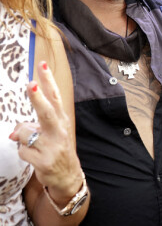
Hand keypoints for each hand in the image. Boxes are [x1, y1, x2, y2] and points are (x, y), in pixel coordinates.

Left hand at [9, 61, 83, 203]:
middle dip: (37, 97)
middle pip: (47, 110)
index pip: (55, 95)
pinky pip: (22, 151)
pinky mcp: (44, 161)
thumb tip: (15, 132)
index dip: (48, 79)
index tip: (42, 64)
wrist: (67, 175)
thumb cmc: (56, 148)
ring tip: (33, 145)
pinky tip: (34, 156)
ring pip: (25, 134)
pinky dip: (23, 153)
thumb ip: (31, 127)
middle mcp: (59, 129)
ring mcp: (52, 145)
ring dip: (23, 139)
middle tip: (30, 84)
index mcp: (61, 119)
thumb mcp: (48, 134)